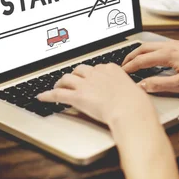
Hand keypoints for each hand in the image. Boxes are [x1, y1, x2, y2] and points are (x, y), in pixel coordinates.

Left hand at [37, 64, 157, 126]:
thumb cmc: (136, 104)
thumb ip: (126, 89)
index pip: (96, 68)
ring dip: (60, 83)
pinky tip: (42, 97)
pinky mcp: (77, 96)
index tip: (89, 79)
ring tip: (57, 87)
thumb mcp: (134, 90)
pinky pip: (58, 94)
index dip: (90, 74)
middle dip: (75, 75)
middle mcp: (96, 73)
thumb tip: (129, 94)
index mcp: (111, 69)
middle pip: (80, 70)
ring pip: (67, 78)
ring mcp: (86, 84)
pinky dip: (48, 95)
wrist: (130, 110)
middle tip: (72, 82)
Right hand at [122, 40, 178, 92]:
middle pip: (144, 48)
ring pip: (153, 45)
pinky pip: (162, 45)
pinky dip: (151, 51)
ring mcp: (178, 44)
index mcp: (169, 54)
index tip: (121, 73)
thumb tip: (142, 85)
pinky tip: (154, 58)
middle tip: (122, 65)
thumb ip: (159, 85)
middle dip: (131, 56)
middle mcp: (172, 46)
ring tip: (134, 61)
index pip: (142, 60)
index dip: (130, 67)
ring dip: (141, 52)